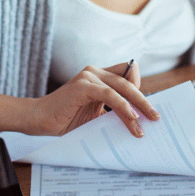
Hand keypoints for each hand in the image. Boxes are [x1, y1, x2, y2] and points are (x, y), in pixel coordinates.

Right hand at [28, 61, 159, 136]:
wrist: (39, 121)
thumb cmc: (65, 119)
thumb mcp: (94, 115)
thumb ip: (112, 112)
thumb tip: (137, 121)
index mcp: (98, 77)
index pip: (127, 76)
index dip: (140, 90)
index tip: (150, 109)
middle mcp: (94, 72)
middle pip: (128, 81)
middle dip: (144, 100)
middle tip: (156, 117)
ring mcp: (88, 77)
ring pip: (121, 88)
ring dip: (137, 106)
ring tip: (146, 123)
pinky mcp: (83, 86)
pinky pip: (109, 94)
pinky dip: (123, 106)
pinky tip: (132, 118)